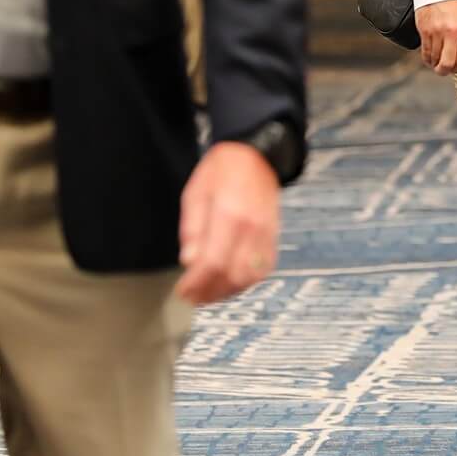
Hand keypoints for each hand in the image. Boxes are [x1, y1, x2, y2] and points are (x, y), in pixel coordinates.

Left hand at [175, 143, 281, 305]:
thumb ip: (192, 229)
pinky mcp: (273, 237)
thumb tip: (189, 261)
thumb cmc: (222, 172)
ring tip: (209, 295)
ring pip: (250, 276)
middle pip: (233, 275)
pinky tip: (230, 283)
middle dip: (210, 293)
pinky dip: (246, 282)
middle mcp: (252, 228)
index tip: (183, 291)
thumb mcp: (195, 194)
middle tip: (192, 298)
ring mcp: (266, 234)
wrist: (256, 157)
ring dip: (228, 291)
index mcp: (229, 215)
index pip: (213, 262)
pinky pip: (263, 269)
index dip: (196, 283)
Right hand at [417, 0, 456, 75]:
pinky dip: (426, 57)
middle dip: (445, 71)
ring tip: (436, 63)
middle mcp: (452, 32)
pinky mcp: (424, 29)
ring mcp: (437, 32)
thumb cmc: (456, 0)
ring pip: (434, 59)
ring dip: (435, 64)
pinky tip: (429, 57)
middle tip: (444, 70)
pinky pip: (424, 51)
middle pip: (447, 63)